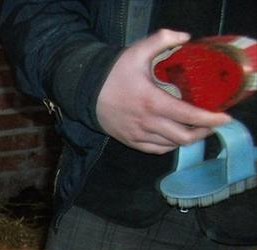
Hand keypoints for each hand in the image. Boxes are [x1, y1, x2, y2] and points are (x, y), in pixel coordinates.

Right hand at [96, 29, 232, 153]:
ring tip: (198, 130)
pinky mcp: (130, 140)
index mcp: (152, 102)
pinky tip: (176, 138)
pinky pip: (156, 149)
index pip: (188, 116)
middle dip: (203, 132)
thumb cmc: (113, 73)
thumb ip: (162, 39)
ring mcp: (138, 134)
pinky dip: (170, 146)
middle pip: (183, 136)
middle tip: (212, 123)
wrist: (85, 92)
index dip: (209, 119)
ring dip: (188, 139)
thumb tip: (185, 38)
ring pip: (171, 145)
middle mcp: (147, 122)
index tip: (224, 118)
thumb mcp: (137, 51)